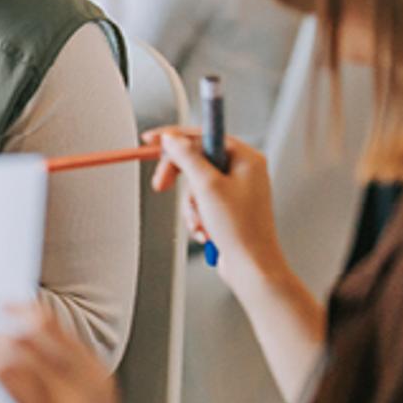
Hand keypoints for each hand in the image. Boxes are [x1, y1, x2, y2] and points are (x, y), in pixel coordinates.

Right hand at [145, 127, 285, 293]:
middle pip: (196, 159)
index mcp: (246, 157)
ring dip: (190, 205)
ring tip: (199, 221)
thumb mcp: (207, 186)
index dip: (174, 138)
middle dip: (179, 177)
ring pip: (195, 184)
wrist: (251, 267)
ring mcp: (236, 189)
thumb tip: (172, 139)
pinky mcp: (228, 208)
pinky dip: (196, 216)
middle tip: (160, 185)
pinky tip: (204, 230)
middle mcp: (244, 170)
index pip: (203, 135)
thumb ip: (187, 157)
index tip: (151, 141)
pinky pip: (201, 202)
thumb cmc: (240, 230)